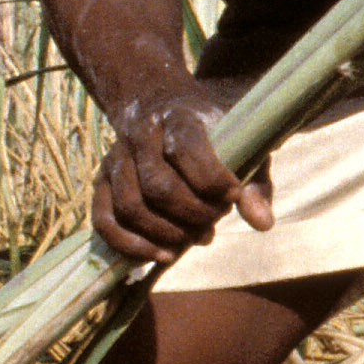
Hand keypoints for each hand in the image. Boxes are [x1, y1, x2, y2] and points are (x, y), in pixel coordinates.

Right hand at [93, 82, 270, 267]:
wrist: (166, 108)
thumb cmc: (214, 135)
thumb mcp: (243, 146)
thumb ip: (255, 183)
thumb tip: (262, 224)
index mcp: (178, 117)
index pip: (186, 150)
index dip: (212, 181)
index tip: (232, 196)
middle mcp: (140, 135)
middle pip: (158, 187)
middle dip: (191, 215)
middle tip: (213, 222)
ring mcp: (115, 158)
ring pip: (131, 207)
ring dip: (166, 234)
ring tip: (195, 238)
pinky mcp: (101, 181)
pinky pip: (105, 222)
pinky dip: (132, 246)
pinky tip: (163, 254)